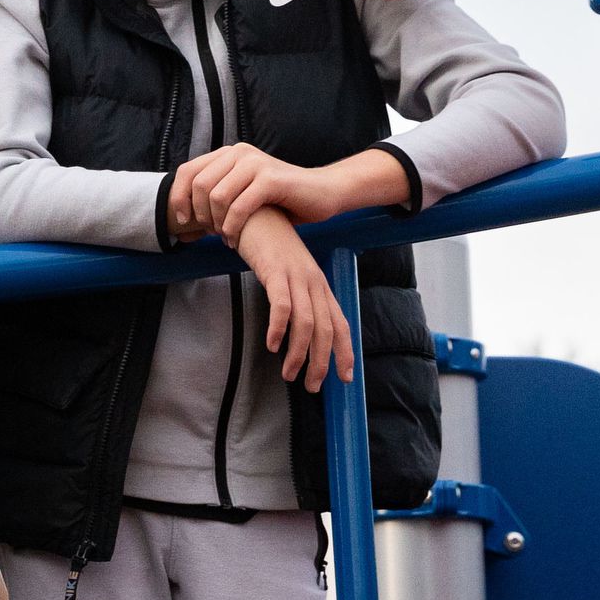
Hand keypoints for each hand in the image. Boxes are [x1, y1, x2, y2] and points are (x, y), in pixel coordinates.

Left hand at [168, 144, 318, 245]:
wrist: (322, 193)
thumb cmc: (280, 200)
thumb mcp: (242, 195)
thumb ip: (215, 201)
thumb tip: (182, 224)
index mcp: (229, 154)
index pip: (187, 171)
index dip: (179, 198)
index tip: (183, 221)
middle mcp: (239, 153)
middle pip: (199, 185)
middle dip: (200, 214)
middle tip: (211, 232)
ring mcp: (256, 163)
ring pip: (217, 196)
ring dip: (217, 223)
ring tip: (225, 236)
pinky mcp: (271, 179)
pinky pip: (239, 206)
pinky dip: (232, 227)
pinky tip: (234, 239)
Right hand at [236, 209, 354, 391]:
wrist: (255, 212)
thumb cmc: (268, 246)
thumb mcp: (288, 273)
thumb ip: (295, 296)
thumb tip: (295, 328)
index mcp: (319, 285)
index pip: (340, 323)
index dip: (344, 352)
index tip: (344, 378)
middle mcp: (314, 282)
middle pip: (326, 329)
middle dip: (321, 362)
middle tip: (311, 386)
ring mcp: (296, 277)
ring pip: (306, 322)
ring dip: (299, 353)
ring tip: (289, 374)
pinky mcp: (276, 272)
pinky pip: (282, 305)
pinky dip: (279, 328)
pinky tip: (272, 345)